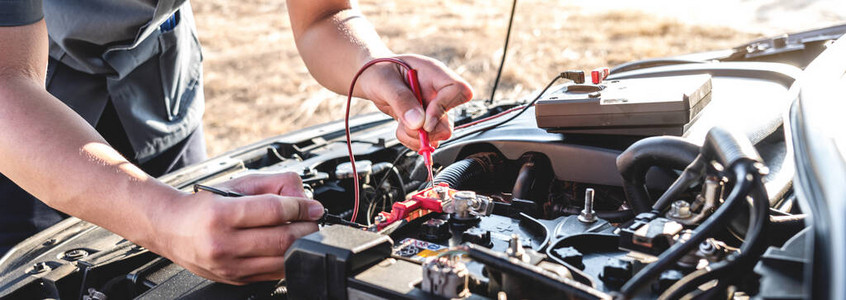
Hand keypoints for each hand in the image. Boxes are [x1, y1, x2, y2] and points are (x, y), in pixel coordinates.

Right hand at [149, 172, 323, 284]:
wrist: (172, 229)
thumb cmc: (204, 206)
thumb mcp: (236, 186)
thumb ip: (272, 185)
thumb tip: (303, 198)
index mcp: (222, 214)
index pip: (274, 211)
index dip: (301, 207)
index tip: (313, 207)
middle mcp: (224, 243)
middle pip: (282, 238)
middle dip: (307, 228)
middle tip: (313, 220)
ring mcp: (230, 266)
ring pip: (282, 260)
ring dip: (302, 245)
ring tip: (303, 232)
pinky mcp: (236, 280)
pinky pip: (274, 274)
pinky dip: (288, 260)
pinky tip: (288, 247)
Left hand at [358, 54, 472, 149]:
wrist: (372, 77)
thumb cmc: (378, 71)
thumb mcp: (384, 82)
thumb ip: (401, 100)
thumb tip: (418, 124)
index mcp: (435, 74)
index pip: (459, 90)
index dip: (443, 108)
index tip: (424, 119)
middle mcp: (438, 92)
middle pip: (450, 120)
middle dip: (427, 130)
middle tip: (407, 125)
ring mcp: (433, 108)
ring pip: (439, 133)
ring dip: (416, 136)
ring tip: (400, 123)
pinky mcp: (425, 121)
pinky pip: (428, 139)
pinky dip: (412, 140)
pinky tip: (401, 128)